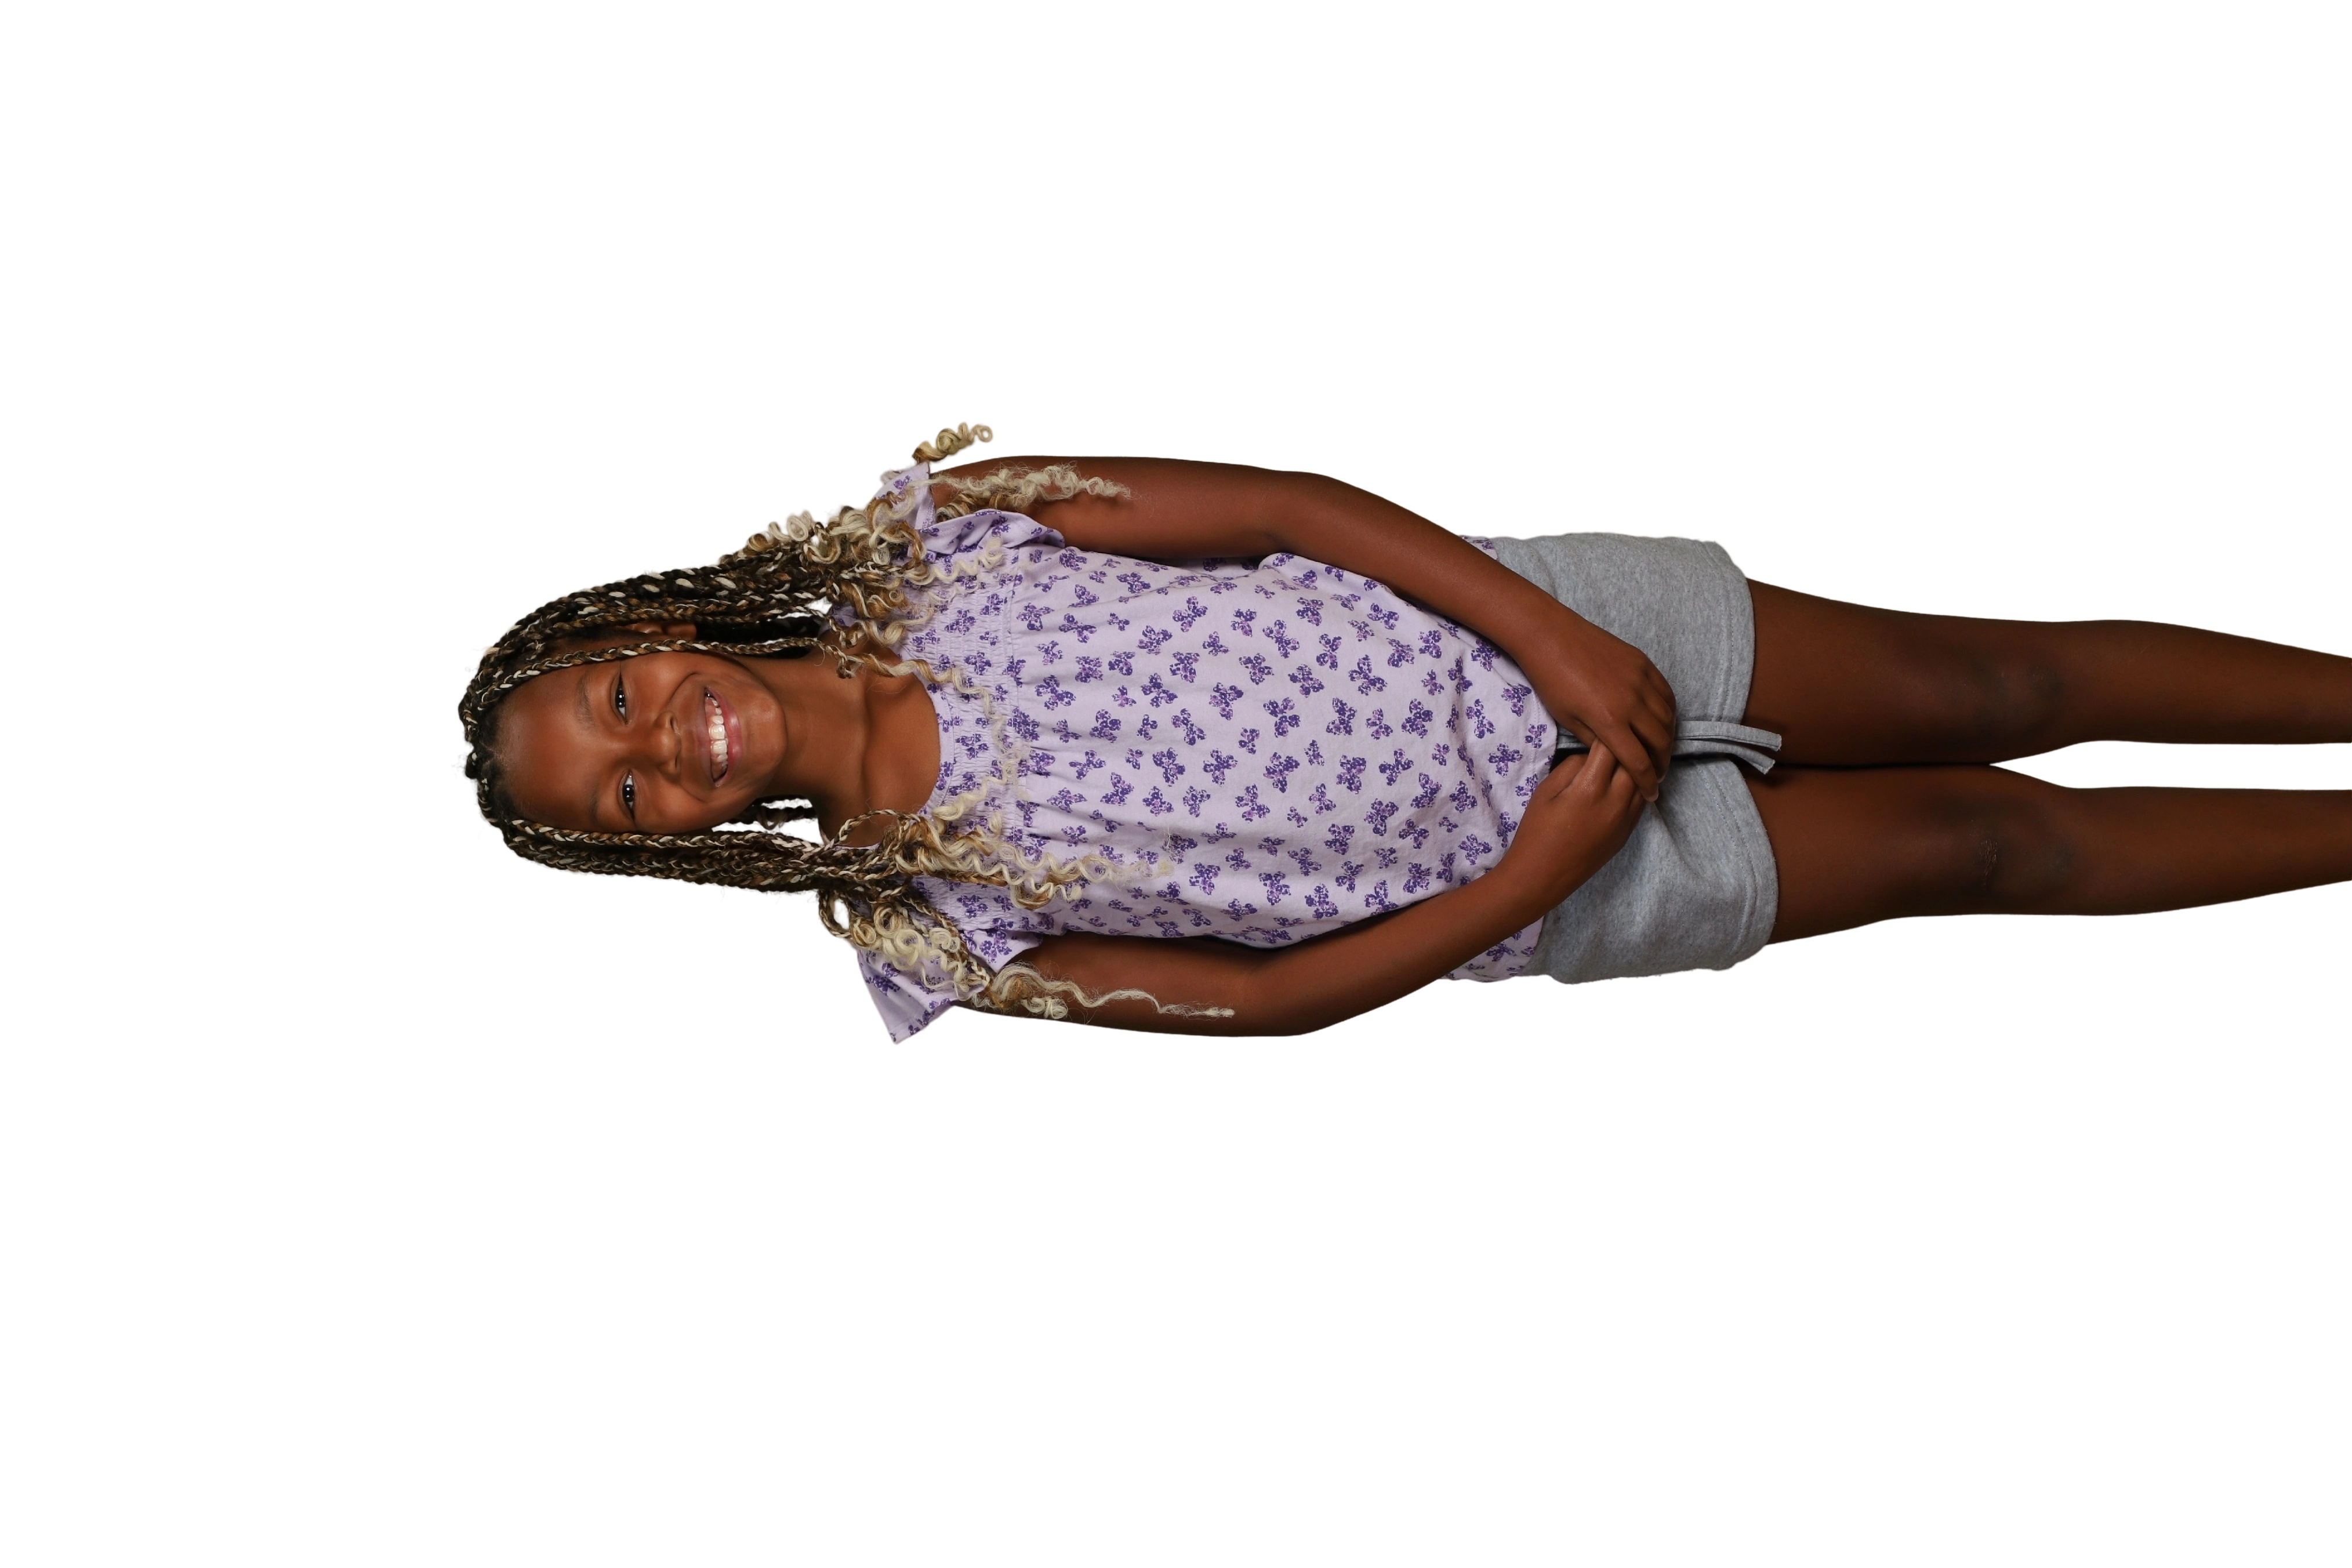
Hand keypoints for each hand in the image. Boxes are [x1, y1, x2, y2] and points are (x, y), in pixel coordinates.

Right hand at [1495, 742, 1647, 908]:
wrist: (1542, 877)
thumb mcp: (1546, 791)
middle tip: (1616, 736)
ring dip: (1635, 766)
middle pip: (1633, 762)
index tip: (1600, 724)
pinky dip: (1637, 787)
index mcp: (1590, 788)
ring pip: (1644, 781)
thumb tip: (1593, 756)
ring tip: (1625, 755)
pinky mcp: (1628, 833)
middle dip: (1625, 747)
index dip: (1606, 732)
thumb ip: (1572, 766)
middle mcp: (1615, 802)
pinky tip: (1626, 780)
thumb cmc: (1536, 831)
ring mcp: (1625, 820)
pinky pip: (1642, 801)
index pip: (1611, 747)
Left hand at [1521, 607, 1676, 802]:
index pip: (1638, 762)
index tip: (1651, 795)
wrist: (1550, 636)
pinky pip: (1666, 693)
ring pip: (1668, 718)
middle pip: (1660, 742)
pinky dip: (1669, 712)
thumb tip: (1613, 758)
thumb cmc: (1551, 681)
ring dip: (1668, 740)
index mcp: (1609, 721)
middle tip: (1657, 776)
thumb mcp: (1567, 720)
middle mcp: (1632, 701)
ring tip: (1660, 753)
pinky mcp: (1643, 663)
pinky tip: (1662, 723)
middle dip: (1661, 764)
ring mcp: (1641, 679)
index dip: (1647, 783)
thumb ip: (1594, 742)